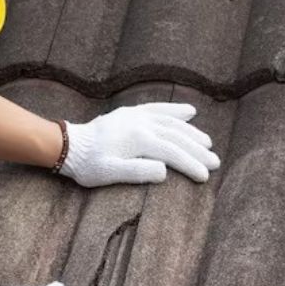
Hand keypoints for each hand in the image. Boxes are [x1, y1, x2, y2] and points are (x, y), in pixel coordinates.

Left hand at [59, 103, 219, 186]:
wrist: (69, 146)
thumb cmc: (88, 164)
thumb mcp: (110, 174)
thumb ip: (137, 172)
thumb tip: (165, 170)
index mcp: (139, 139)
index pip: (172, 152)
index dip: (191, 164)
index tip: (205, 176)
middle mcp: (141, 123)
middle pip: (177, 136)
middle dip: (197, 150)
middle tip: (215, 162)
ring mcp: (137, 116)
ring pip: (172, 122)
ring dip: (192, 132)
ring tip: (207, 143)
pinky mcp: (131, 113)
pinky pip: (158, 109)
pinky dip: (175, 110)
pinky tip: (190, 112)